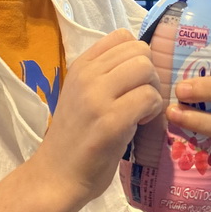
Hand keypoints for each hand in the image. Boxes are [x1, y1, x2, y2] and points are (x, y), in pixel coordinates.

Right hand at [39, 29, 162, 207]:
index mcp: (81, 66)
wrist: (56, 175)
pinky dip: (153, 112)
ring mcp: (98, 97)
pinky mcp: (111, 121)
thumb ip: (105, 74)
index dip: (136, 57)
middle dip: (149, 75)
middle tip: (140, 99)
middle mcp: (88, 75)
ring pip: (147, 70)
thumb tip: (143, 62)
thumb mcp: (82, 94)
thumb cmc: (75, 137)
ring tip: (141, 112)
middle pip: (140, 51)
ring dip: (152, 92)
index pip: (122, 36)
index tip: (131, 81)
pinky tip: (139, 125)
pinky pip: (149, 98)